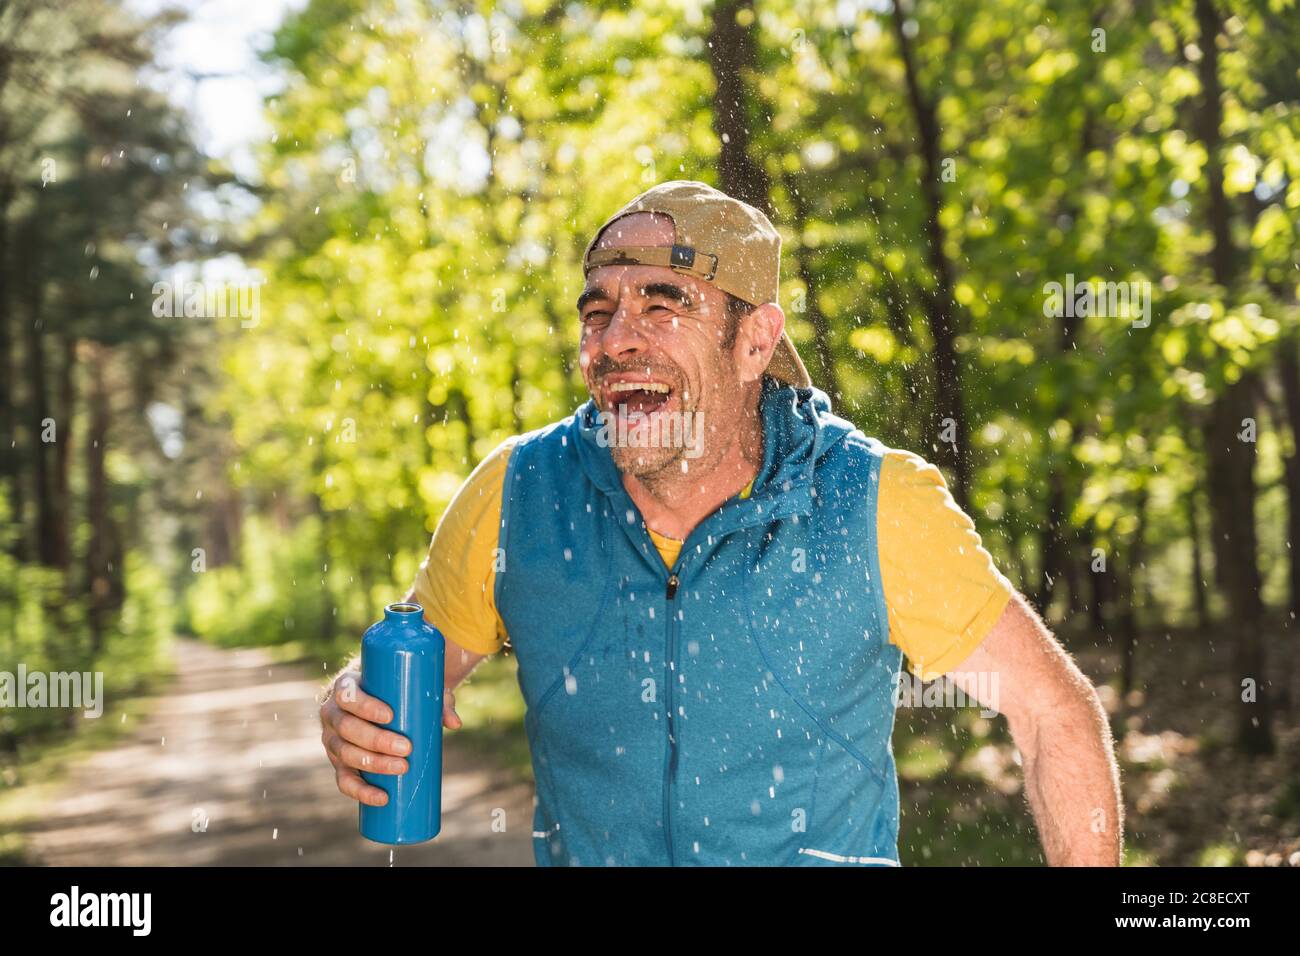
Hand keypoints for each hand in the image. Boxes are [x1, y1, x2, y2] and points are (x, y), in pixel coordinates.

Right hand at [320, 670, 462, 805]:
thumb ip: (438, 702)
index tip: (390, 716)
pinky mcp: (339, 763)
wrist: (379, 704)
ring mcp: (333, 740)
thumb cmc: (398, 692)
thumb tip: (455, 724)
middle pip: (347, 728)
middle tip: (406, 748)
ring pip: (345, 754)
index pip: (348, 695)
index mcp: (346, 688)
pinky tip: (381, 798)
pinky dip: (361, 792)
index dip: (365, 707)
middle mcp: (333, 714)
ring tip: (402, 768)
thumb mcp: (417, 690)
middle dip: (376, 740)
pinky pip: (344, 780)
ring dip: (373, 764)